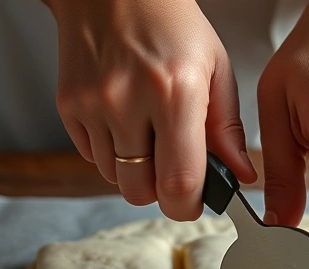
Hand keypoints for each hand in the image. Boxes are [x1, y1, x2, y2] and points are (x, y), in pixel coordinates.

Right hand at [44, 0, 256, 220]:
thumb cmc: (169, 23)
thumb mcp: (214, 68)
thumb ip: (227, 129)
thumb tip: (240, 175)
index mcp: (175, 92)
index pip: (179, 182)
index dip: (189, 205)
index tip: (196, 200)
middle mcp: (128, 101)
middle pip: (140, 191)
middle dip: (161, 193)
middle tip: (174, 169)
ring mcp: (93, 105)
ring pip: (114, 179)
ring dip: (136, 172)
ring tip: (149, 136)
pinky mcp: (68, 106)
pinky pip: (91, 158)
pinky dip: (111, 153)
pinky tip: (125, 123)